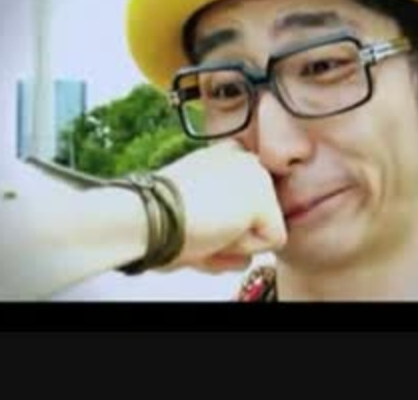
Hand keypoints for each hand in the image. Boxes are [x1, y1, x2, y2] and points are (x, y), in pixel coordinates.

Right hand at [157, 139, 286, 272]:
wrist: (147, 217)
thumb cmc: (156, 220)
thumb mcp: (192, 212)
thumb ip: (223, 223)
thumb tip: (245, 260)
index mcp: (223, 156)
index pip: (245, 202)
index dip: (227, 224)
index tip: (197, 220)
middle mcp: (244, 159)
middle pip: (256, 218)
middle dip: (233, 236)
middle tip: (198, 229)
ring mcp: (257, 176)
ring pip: (264, 231)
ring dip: (235, 244)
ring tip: (204, 230)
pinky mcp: (264, 199)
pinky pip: (270, 244)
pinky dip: (242, 250)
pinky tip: (216, 232)